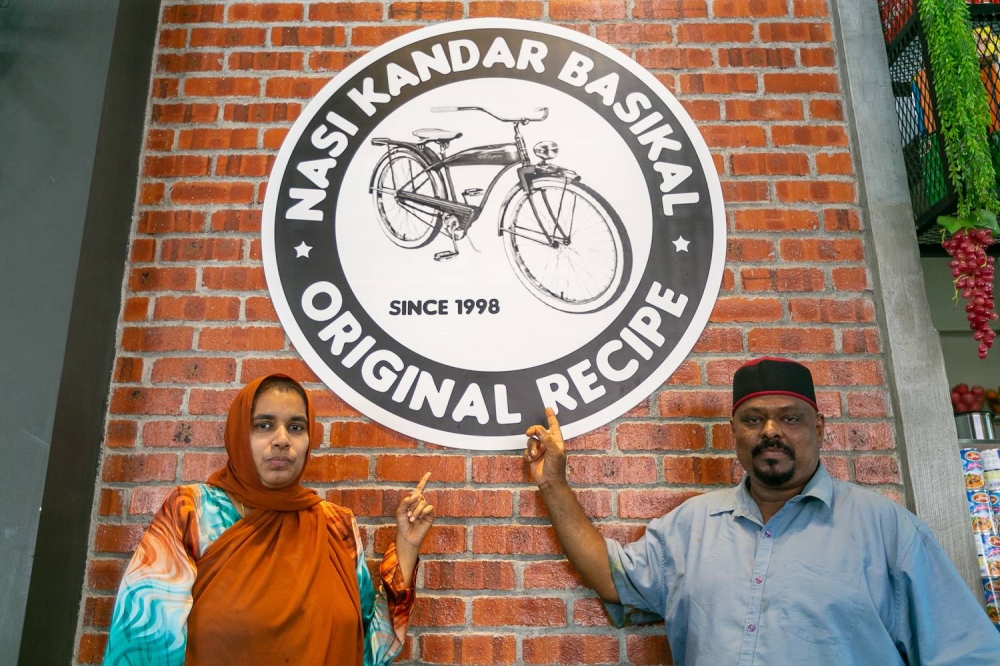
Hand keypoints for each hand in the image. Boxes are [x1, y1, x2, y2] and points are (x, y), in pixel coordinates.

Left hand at [395, 472, 433, 586]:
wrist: (407, 537)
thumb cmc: (402, 525)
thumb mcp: (400, 511)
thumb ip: (406, 501)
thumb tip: (416, 495)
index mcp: (413, 501)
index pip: (420, 489)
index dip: (424, 481)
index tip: (429, 473)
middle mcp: (420, 504)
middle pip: (419, 496)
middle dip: (412, 504)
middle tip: (408, 515)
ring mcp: (426, 509)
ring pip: (423, 502)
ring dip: (416, 510)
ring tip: (412, 519)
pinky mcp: (431, 516)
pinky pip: (429, 507)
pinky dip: (423, 511)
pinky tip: (420, 518)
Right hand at [524, 407, 567, 487]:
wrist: (548, 481)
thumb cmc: (555, 467)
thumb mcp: (554, 452)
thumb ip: (547, 439)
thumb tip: (540, 429)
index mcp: (556, 441)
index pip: (553, 426)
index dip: (551, 417)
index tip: (548, 408)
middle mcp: (548, 444)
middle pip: (538, 431)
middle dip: (533, 431)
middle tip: (529, 433)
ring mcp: (540, 450)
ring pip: (531, 440)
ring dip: (531, 447)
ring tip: (534, 455)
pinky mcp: (533, 456)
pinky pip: (527, 449)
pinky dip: (528, 453)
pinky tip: (530, 459)